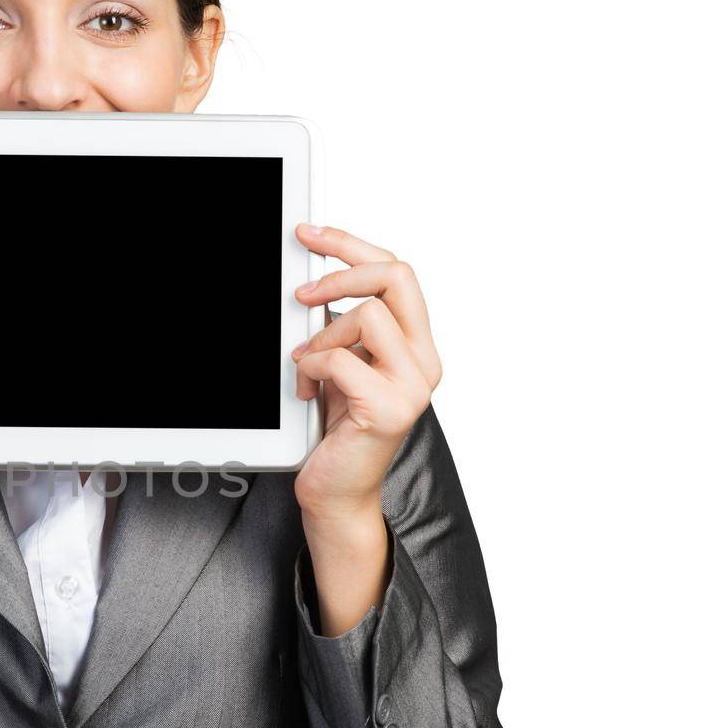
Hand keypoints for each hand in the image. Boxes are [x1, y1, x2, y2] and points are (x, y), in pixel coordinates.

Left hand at [289, 223, 441, 520]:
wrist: (335, 491)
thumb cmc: (336, 427)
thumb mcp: (340, 360)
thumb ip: (342, 323)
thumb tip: (312, 276)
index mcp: (416, 343)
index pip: (397, 270)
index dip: (350, 245)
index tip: (310, 235)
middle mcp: (425, 360)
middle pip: (397, 275)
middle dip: (340, 273)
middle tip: (302, 294)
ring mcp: (413, 386)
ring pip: (368, 314)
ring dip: (322, 336)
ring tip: (306, 366)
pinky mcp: (390, 409)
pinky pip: (341, 360)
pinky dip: (310, 368)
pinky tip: (304, 390)